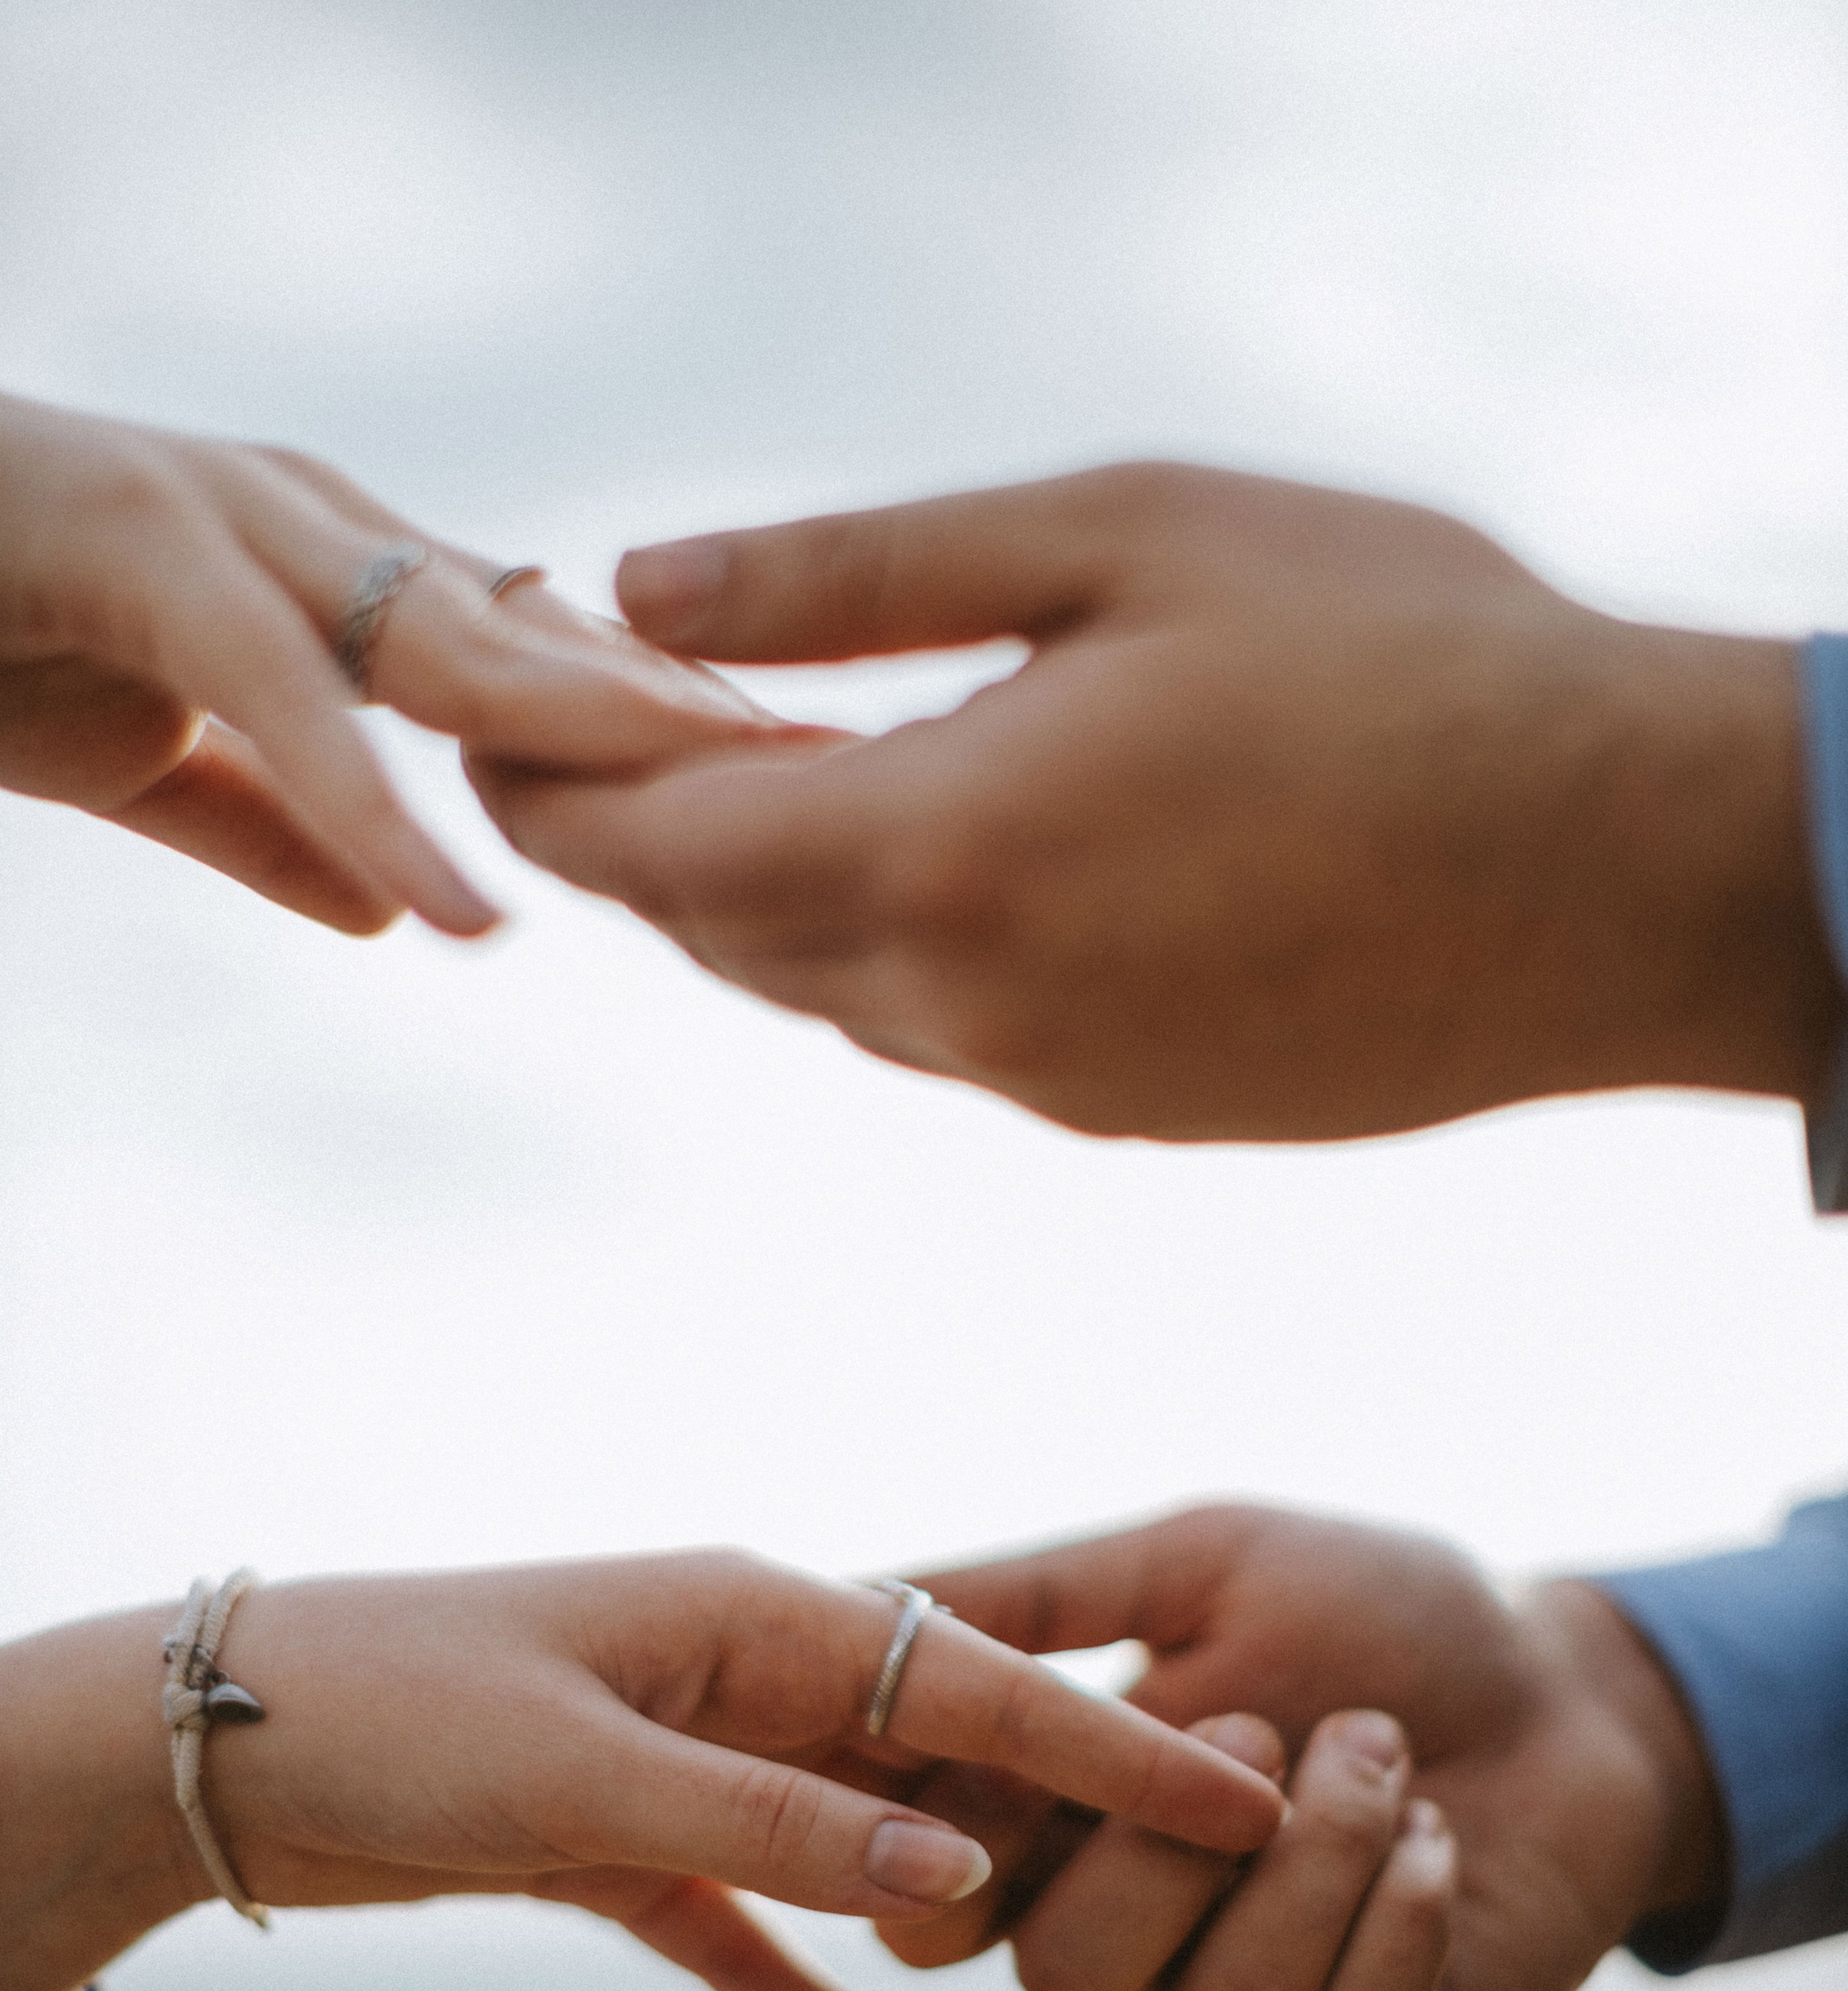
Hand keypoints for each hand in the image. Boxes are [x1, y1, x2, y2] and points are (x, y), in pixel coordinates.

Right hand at [0, 394, 786, 935]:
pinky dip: (377, 812)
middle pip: (543, 636)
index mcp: (329, 569)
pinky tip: (466, 910)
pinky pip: (284, 705)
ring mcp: (227, 527)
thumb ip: (278, 826)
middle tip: (851, 786)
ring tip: (730, 830)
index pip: (538, 648)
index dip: (670, 718)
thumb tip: (402, 914)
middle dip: (694, 716)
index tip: (804, 787)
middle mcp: (306, 526)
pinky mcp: (134, 559)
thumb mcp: (155, 757)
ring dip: (594, 745)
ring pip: (449, 649)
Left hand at [0, 1547, 1282, 1990]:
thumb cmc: (396, 1717)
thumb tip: (959, 1879)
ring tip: (1087, 1973)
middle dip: (1066, 1818)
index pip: (972, 1679)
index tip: (1246, 1790)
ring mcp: (688, 1762)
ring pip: (858, 1847)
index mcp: (751, 1613)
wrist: (226, 1745)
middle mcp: (739, 1675)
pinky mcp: (627, 1850)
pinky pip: (752, 1936)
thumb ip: (778, 1826)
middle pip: (936, 1757)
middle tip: (1216, 1881)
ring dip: (954, 1913)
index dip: (1112, 1745)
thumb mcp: (592, 1776)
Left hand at [471, 463, 1833, 1137]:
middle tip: (649, 715)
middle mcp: (963, 1002)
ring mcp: (1044, 1082)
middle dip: (655, 836)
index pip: (649, 851)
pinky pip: (952, 1035)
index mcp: (938, 848)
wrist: (1618, 870)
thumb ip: (853, 578)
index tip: (513, 712)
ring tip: (807, 769)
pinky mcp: (1121, 1115)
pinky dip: (910, 948)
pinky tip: (981, 853)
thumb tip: (643, 585)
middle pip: (719, 935)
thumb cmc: (1399, 657)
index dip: (554, 786)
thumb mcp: (1119, 538)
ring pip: (832, 994)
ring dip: (785, 894)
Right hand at [875, 1505, 1722, 1990]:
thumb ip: (1047, 1594)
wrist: (1572, 1682)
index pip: (940, 1897)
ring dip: (1311, 1859)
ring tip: (1381, 1749)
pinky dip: (1396, 1909)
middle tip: (1261, 1722)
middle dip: (1162, 1851)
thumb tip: (871, 1590)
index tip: (1019, 1751)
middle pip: (1059, 1977)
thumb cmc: (1381, 1611)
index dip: (959, 1847)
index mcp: (1073, 1823)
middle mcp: (1141, 1930)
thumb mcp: (1204, 1563)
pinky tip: (1440, 1834)